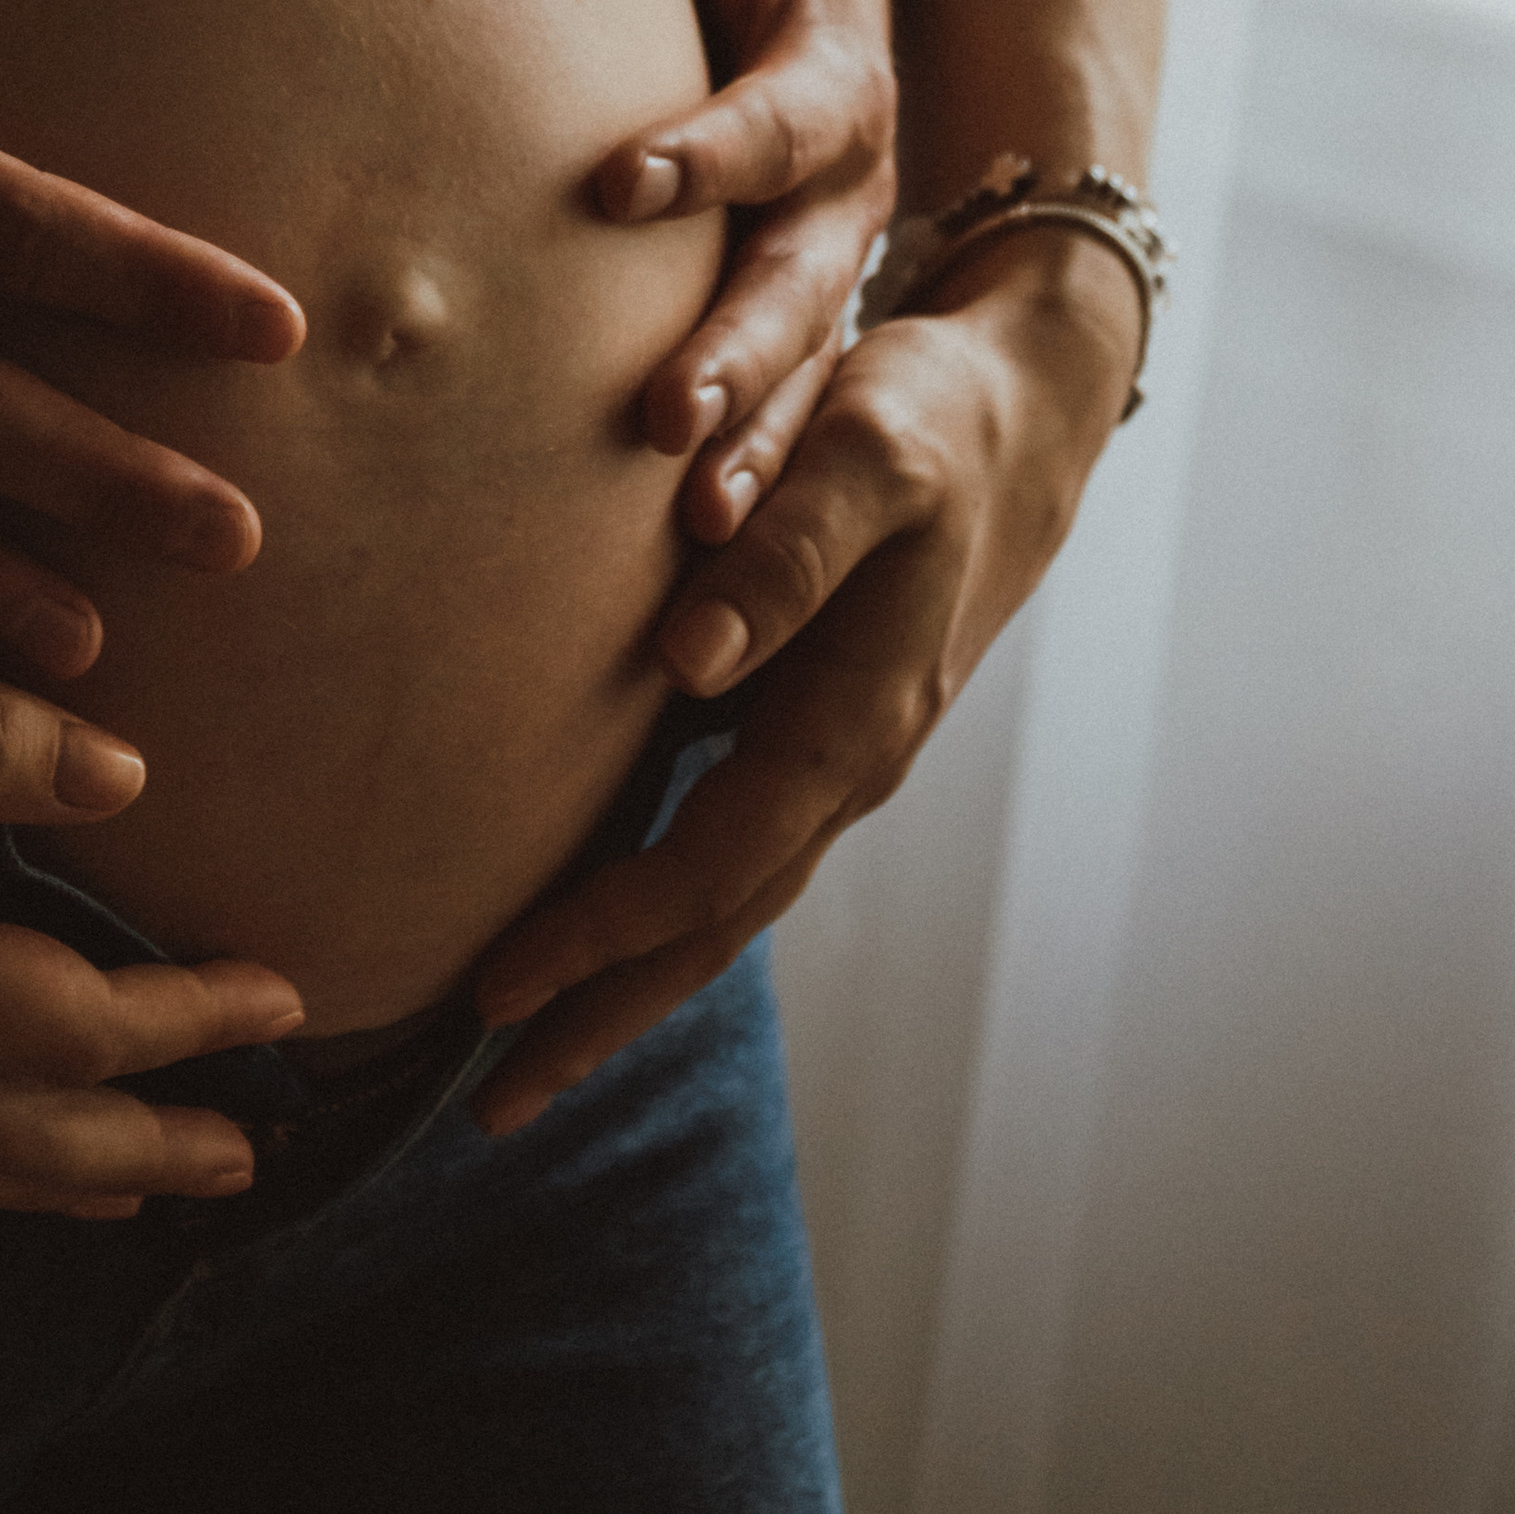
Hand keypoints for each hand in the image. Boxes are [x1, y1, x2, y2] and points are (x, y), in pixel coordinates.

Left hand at [469, 228, 1136, 1132]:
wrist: (1021, 409)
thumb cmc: (931, 421)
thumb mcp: (866, 454)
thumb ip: (786, 554)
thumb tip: (688, 664)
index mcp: (856, 722)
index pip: (713, 867)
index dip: (604, 935)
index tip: (496, 986)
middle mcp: (849, 767)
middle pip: (715, 928)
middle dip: (606, 1016)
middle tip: (494, 1104)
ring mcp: (836, 757)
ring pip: (723, 904)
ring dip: (626, 983)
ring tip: (524, 1051)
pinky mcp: (815, 729)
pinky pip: (727, 849)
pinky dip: (656, 910)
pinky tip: (591, 929)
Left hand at [538, 0, 897, 534]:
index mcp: (828, 67)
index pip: (772, 118)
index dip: (698, 150)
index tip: (611, 183)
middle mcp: (849, 184)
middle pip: (806, 283)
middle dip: (739, 355)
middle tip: (658, 421)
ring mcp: (836, 264)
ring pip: (809, 379)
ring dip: (753, 456)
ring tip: (692, 541)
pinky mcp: (805, 320)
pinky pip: (793, 420)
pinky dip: (752, 495)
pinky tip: (693, 586)